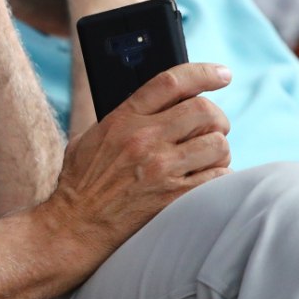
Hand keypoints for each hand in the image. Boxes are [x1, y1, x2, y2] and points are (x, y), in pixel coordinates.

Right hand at [48, 62, 232, 255]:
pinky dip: (219, 177)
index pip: (171, 82)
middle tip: (213, 128)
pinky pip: (220, 177)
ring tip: (204, 160)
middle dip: (217, 118)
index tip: (222, 74)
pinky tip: (203, 182)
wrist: (76, 225)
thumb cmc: (82, 181)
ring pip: (218, 144)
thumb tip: (160, 103)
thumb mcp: (91, 136)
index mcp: (123, 118)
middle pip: (205, 110)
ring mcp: (162, 168)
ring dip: (218, 151)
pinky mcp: (176, 197)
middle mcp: (145, 139)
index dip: (203, 73)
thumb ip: (124, 117)